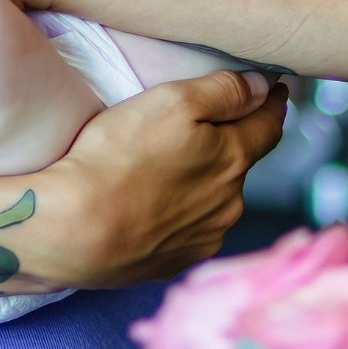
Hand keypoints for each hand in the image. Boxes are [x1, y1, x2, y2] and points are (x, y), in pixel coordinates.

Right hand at [27, 67, 288, 286]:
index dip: (272, 103)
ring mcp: (203, 237)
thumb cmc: (117, 157)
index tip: (275, 89)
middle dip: (233, 143)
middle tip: (209, 127)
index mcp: (233, 160)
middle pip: (241, 164)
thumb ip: (224, 90)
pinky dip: (182, 214)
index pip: (268, 125)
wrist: (72, 229)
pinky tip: (155, 206)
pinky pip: (189, 230)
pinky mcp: (174, 262)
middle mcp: (229, 204)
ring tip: (172, 169)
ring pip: (216, 200)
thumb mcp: (171, 102)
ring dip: (206, 182)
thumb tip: (264, 86)